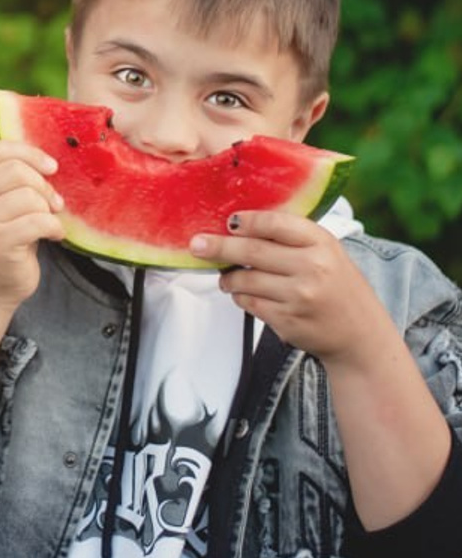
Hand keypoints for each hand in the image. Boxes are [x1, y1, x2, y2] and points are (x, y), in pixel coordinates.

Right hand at [0, 140, 63, 309]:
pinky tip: (53, 236)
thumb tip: (48, 163)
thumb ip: (16, 178)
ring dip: (48, 210)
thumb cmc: (8, 237)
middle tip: (52, 204)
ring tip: (47, 223)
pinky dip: (54, 228)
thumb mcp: (6, 201)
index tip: (50, 168)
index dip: (30, 153)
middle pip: (17, 171)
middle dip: (44, 186)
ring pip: (29, 197)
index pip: (0, 150)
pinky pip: (38, 221)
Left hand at [190, 211, 380, 366]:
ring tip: (226, 276)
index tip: (228, 221)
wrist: (361, 336)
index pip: (274, 223)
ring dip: (228, 277)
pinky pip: (249, 303)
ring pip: (244, 279)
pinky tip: (244, 293)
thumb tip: (239, 223)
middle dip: (218, 246)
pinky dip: (240, 296)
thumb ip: (290, 236)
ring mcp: (299, 296)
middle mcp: (312, 268)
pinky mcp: (288, 321)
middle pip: (251, 250)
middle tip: (197, 244)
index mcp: (321, 243)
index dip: (246, 221)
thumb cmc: (337, 286)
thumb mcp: (326, 251)